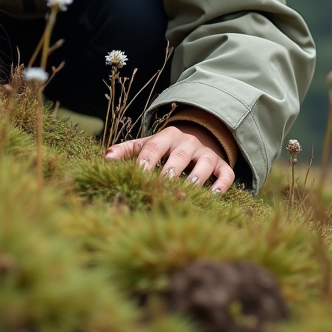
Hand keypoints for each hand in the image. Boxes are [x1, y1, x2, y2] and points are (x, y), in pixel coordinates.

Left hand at [104, 124, 234, 192]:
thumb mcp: (147, 144)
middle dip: (171, 169)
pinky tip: (213, 195)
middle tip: (163, 184)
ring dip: (196, 176)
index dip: (146, 161)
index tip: (139, 175)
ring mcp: (206, 153)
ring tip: (187, 189)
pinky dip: (221, 183)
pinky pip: (226, 172)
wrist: (198, 137)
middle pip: (179, 155)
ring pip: (204, 163)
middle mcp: (188, 142)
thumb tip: (105, 157)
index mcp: (166, 136)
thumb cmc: (165, 147)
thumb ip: (127, 150)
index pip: (154, 147)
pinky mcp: (221, 164)